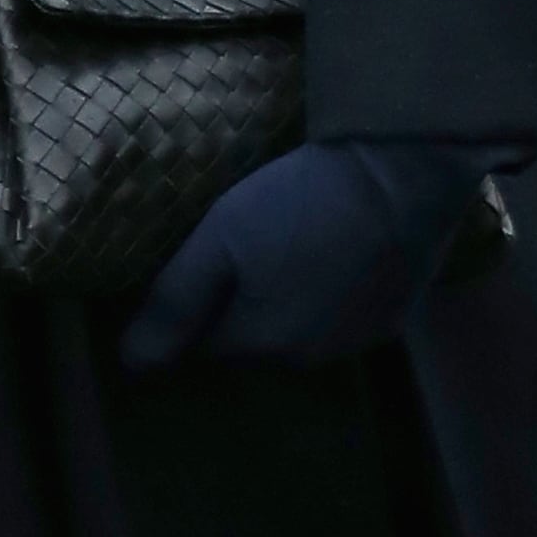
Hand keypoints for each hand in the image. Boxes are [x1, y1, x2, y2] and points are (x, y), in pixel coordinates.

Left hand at [123, 139, 498, 373]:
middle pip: (255, 342)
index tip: (206, 259)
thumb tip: (132, 364)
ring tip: (295, 246)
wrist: (405, 171)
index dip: (199, 303)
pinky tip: (337, 251)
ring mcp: (357, 343)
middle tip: (249, 246)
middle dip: (244, 307)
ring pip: (301, 332)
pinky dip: (334, 295)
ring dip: (291, 303)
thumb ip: (175, 303)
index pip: (206, 343)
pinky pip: (344, 318)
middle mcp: (309, 361)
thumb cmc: (302, 200)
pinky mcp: (395, 319)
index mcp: (260, 344)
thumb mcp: (221, 237)